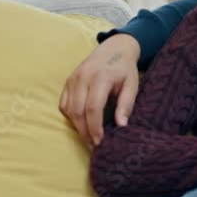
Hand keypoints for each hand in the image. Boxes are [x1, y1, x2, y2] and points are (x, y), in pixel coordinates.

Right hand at [59, 33, 140, 149]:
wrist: (114, 48)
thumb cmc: (125, 69)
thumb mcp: (132, 85)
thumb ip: (126, 104)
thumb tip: (121, 126)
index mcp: (100, 77)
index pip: (93, 108)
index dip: (95, 128)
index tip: (101, 142)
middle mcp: (83, 77)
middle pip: (78, 111)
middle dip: (85, 132)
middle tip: (94, 147)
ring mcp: (73, 79)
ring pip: (69, 110)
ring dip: (77, 127)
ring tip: (89, 139)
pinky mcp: (68, 81)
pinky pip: (64, 104)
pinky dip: (71, 117)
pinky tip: (81, 124)